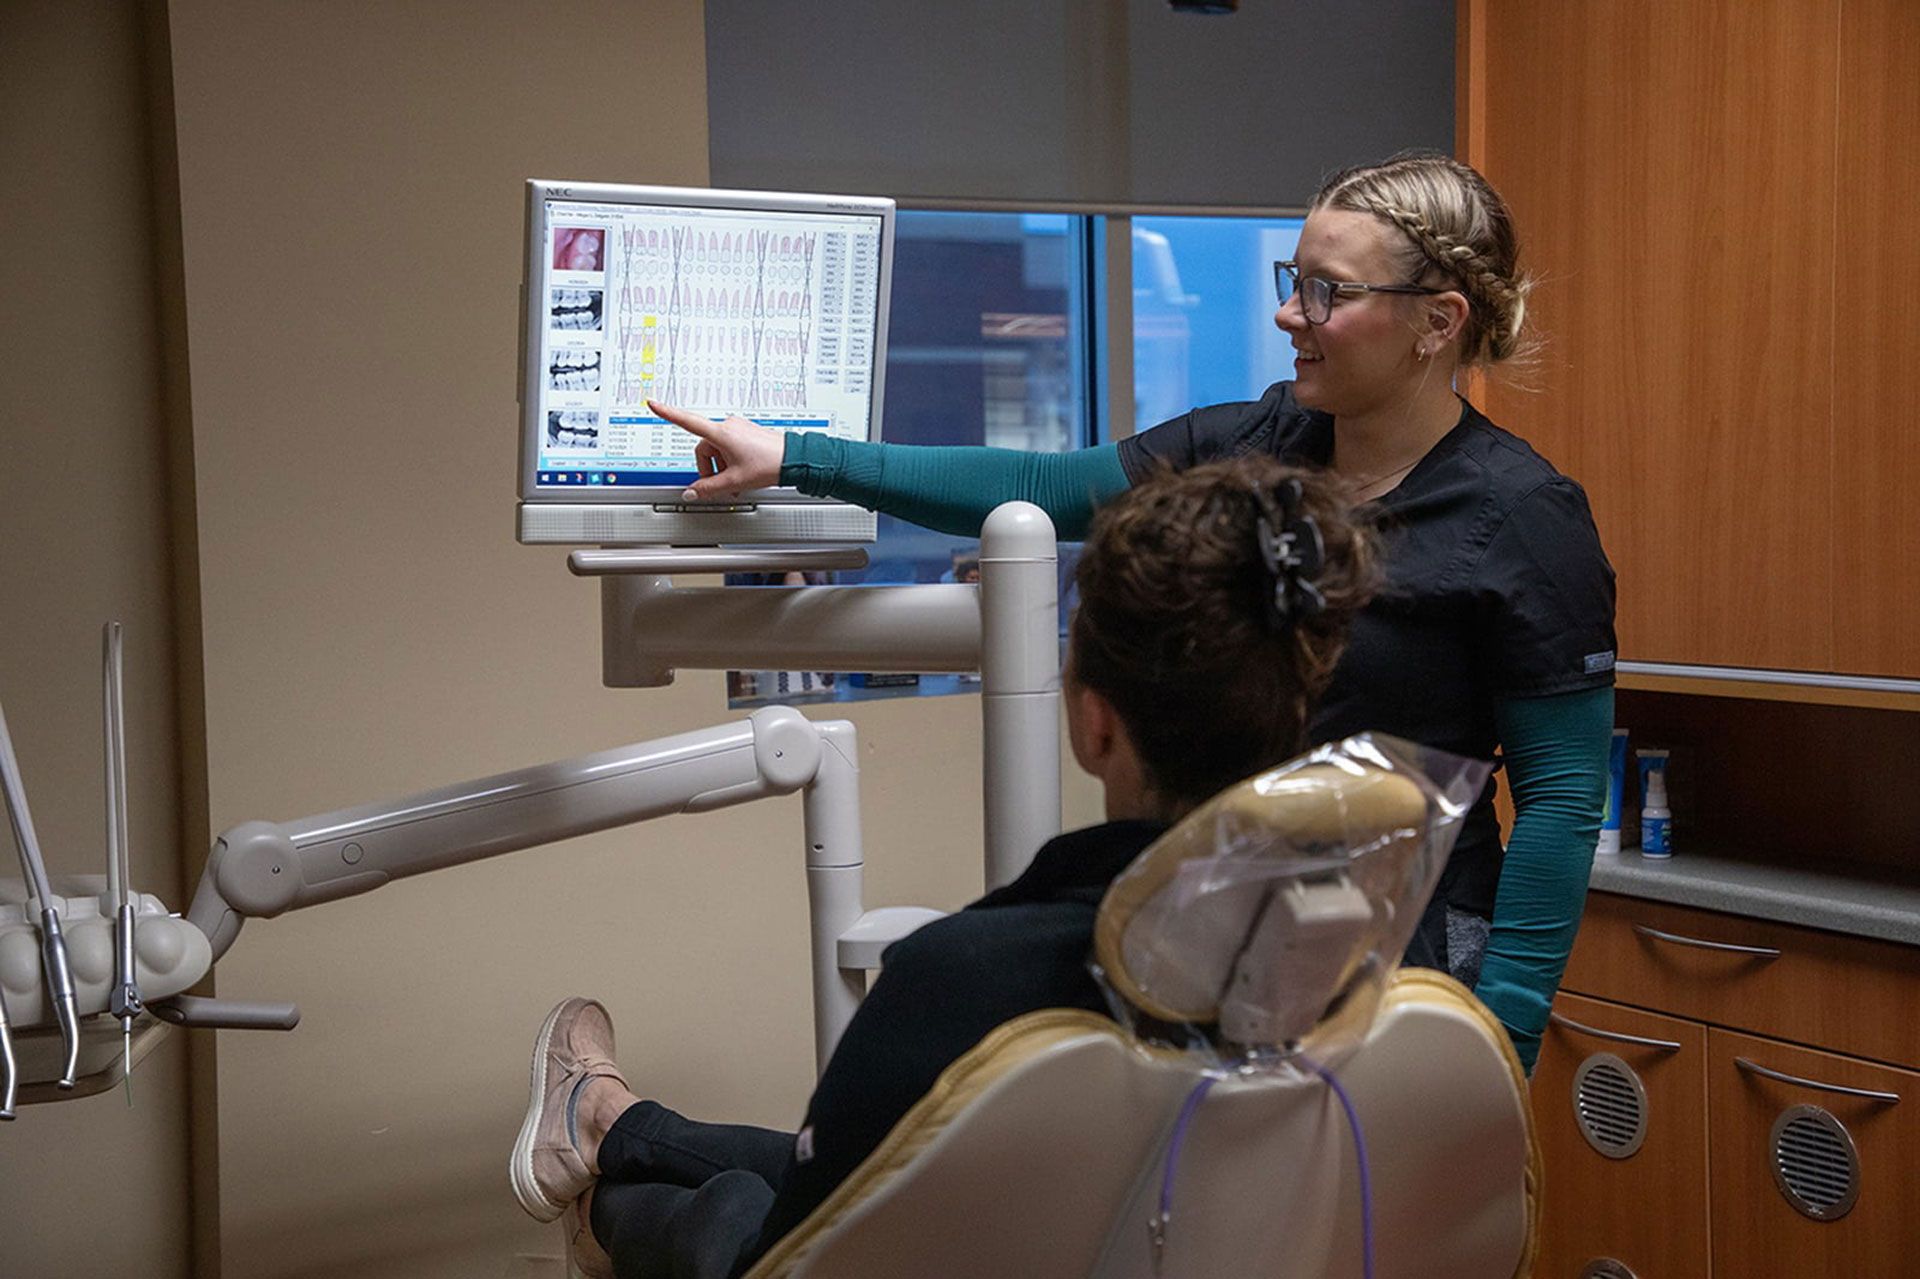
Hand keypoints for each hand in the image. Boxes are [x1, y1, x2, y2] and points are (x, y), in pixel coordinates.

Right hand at [648, 400, 785, 498]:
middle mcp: (728, 426)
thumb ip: (708, 489)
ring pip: (717, 450)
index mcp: (721, 433)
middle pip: (704, 448)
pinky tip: (741, 474)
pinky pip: (729, 448)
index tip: (653, 403)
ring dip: (721, 467)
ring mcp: (738, 428)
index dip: (667, 413)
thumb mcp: (734, 482)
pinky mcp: (746, 433)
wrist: (794, 459)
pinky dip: (730, 462)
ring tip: (736, 482)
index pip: (687, 421)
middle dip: (709, 469)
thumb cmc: (769, 464)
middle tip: (722, 486)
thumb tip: (691, 492)